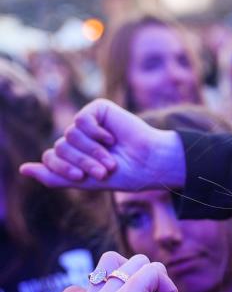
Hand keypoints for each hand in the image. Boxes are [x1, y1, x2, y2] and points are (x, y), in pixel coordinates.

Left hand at [19, 99, 185, 190]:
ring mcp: (86, 124)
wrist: (149, 164)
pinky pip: (81, 119)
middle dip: (83, 161)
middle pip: (60, 147)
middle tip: (105, 170)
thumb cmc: (123, 175)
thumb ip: (54, 177)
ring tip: (112, 158)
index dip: (64, 168)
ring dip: (93, 150)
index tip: (83, 177)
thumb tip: (22, 169)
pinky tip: (111, 138)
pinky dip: (96, 133)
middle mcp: (77, 139)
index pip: (51, 158)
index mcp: (73, 156)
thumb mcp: (85, 181)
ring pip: (70, 135)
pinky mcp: (97, 110)